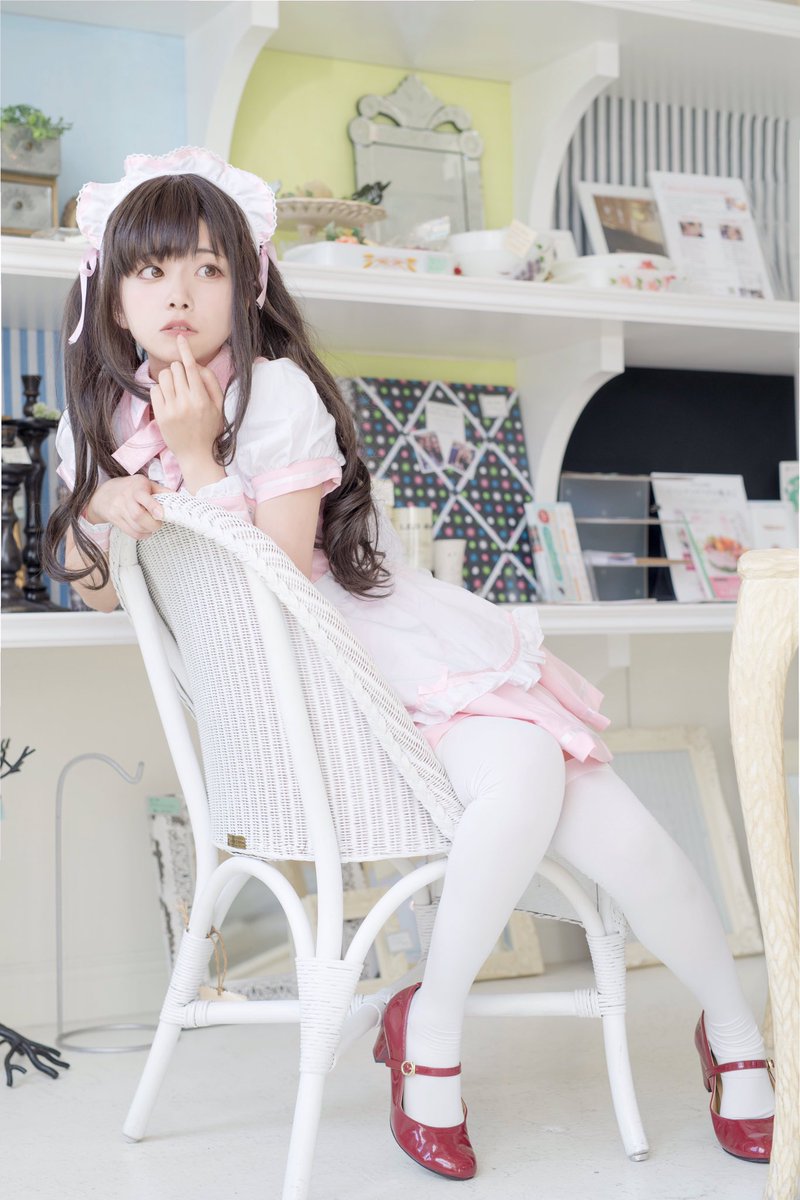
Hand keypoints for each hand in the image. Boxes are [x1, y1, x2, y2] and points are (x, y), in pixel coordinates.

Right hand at [85, 475, 168, 539]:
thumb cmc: (130, 487)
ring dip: (148, 530)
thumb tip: (178, 499)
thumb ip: (161, 491)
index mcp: (136, 486)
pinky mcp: (114, 519)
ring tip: (152, 527)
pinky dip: (141, 534)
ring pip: (135, 525)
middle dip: (153, 524)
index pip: (142, 496)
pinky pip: (130, 532)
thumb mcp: (145, 483)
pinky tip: (145, 531)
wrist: (103, 493)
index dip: (153, 507)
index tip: (161, 515)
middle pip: (138, 515)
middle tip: (159, 523)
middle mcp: (125, 497)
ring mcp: (118, 509)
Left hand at [151, 336, 225, 471]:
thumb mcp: (219, 406)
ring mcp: (171, 409)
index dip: (185, 350)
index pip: (191, 367)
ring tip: (175, 390)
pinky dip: (160, 389)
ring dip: (169, 378)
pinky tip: (168, 398)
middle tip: (183, 382)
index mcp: (202, 399)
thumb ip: (211, 383)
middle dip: (179, 370)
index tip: (180, 338)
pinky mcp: (160, 415)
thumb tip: (197, 365)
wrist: (196, 455)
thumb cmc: (210, 428)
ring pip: (164, 377)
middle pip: (176, 369)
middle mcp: (186, 402)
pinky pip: (154, 390)